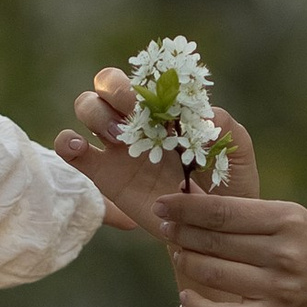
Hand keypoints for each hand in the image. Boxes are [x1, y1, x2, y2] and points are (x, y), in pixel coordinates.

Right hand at [56, 66, 259, 236]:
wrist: (209, 231)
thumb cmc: (227, 190)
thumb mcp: (238, 158)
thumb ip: (229, 130)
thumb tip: (207, 114)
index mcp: (168, 109)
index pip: (146, 75)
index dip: (147, 78)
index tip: (161, 100)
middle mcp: (138, 121)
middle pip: (107, 83)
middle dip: (116, 88)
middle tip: (133, 113)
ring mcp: (116, 146)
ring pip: (87, 107)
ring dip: (97, 113)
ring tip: (119, 137)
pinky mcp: (102, 173)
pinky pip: (73, 151)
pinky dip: (68, 142)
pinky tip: (79, 148)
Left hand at [157, 188, 306, 306]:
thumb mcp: (296, 222)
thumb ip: (251, 214)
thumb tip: (196, 199)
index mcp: (288, 220)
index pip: (223, 211)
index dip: (186, 208)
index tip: (162, 204)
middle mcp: (283, 252)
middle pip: (213, 241)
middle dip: (181, 233)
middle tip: (165, 228)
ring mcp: (278, 288)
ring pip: (212, 274)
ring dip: (187, 263)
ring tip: (179, 255)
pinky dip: (198, 306)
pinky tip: (187, 296)